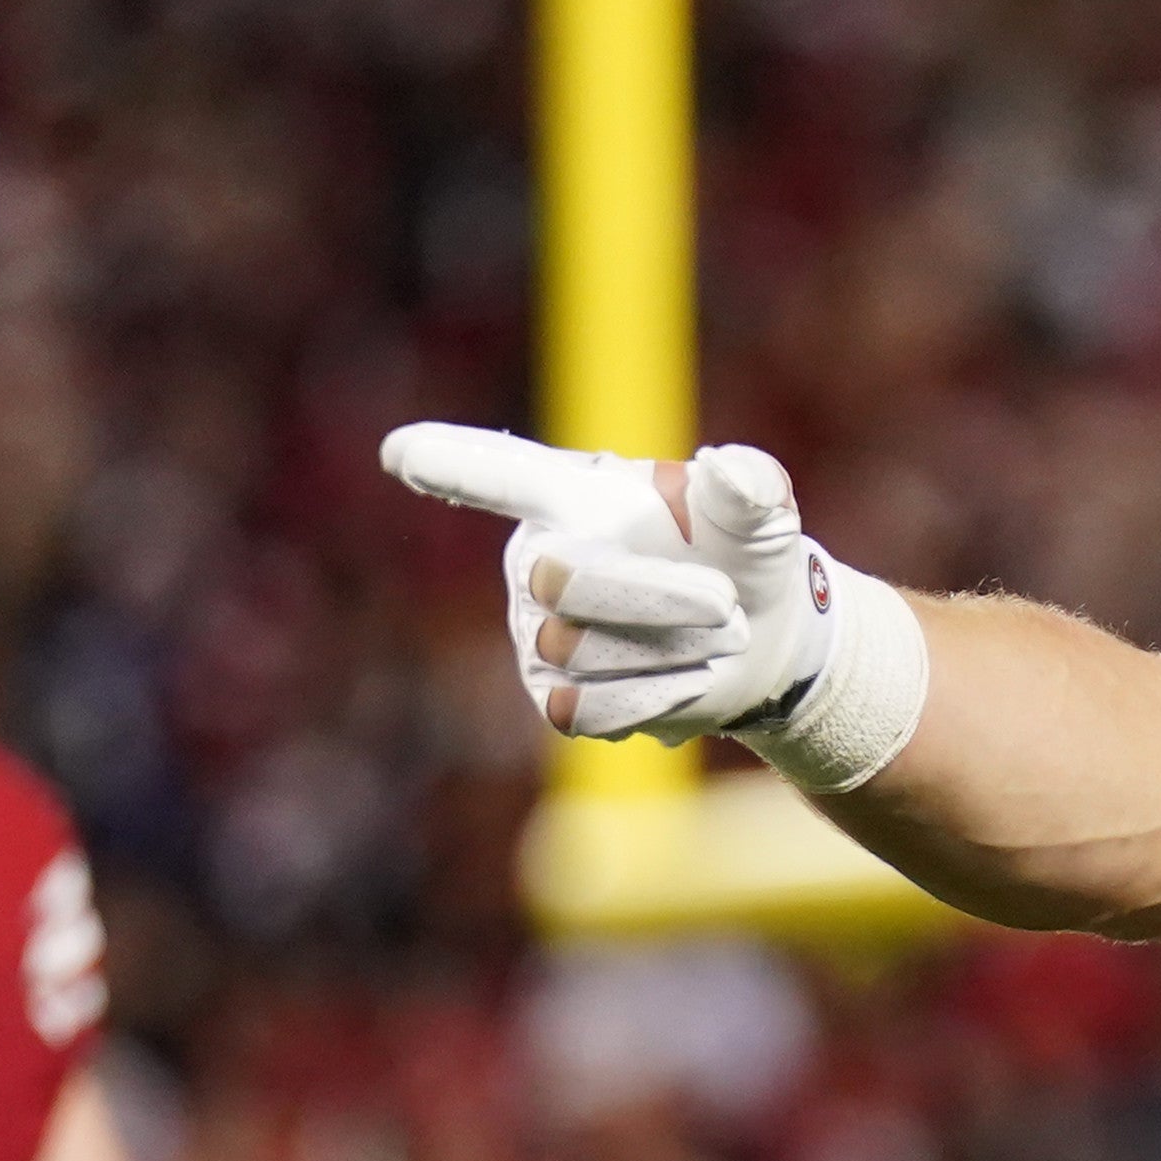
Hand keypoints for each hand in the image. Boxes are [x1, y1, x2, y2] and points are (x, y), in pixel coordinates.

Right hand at [385, 423, 826, 742]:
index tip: (400, 452)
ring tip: (712, 637)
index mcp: (573, 496)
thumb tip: (726, 468)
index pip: (503, 475)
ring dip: (673, 651)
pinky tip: (684, 678)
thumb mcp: (758, 511)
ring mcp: (536, 631)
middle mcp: (537, 559)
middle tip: (726, 606)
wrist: (760, 640)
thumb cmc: (742, 555)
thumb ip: (748, 484)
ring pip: (584, 651)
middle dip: (655, 597)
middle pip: (562, 581)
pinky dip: (654, 698)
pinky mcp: (552, 695)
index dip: (451, 464)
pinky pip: (585, 708)